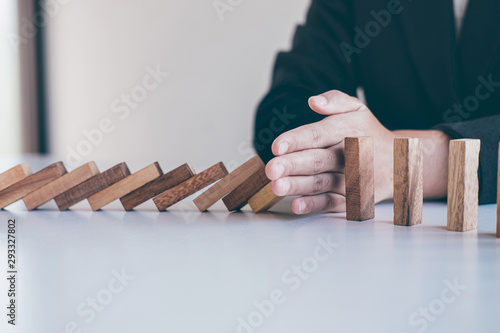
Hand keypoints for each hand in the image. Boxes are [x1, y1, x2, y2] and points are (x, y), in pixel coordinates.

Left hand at [265, 90, 395, 213]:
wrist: (401, 162)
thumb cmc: (369, 133)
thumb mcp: (358, 110)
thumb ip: (336, 101)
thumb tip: (313, 100)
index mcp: (348, 130)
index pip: (318, 134)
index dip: (296, 140)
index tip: (276, 146)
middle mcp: (350, 155)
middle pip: (317, 160)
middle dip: (292, 165)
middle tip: (271, 169)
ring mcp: (352, 179)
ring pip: (321, 183)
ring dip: (298, 186)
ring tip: (276, 187)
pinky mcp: (353, 199)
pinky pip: (332, 203)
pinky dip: (314, 205)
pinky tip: (296, 205)